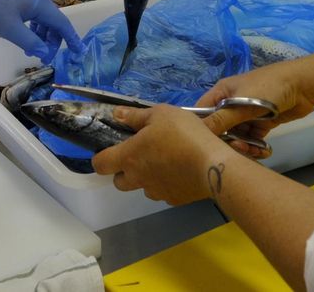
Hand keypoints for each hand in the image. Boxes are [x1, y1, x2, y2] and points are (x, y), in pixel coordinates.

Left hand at [0, 0, 83, 60]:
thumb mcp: (11, 29)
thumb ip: (30, 42)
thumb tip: (45, 52)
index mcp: (40, 4)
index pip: (62, 23)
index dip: (71, 39)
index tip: (79, 51)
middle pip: (53, 23)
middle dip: (52, 41)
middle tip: (44, 58)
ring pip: (42, 20)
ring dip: (41, 36)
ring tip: (32, 51)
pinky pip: (33, 16)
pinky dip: (33, 29)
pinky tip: (24, 39)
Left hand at [91, 105, 235, 204]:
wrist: (213, 165)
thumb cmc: (183, 134)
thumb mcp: (160, 114)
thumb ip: (136, 116)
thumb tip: (116, 114)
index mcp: (129, 157)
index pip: (100, 164)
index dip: (101, 158)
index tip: (110, 151)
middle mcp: (138, 178)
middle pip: (119, 182)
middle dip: (124, 171)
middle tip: (141, 156)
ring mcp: (156, 192)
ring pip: (143, 188)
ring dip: (147, 178)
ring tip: (166, 162)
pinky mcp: (174, 200)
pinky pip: (164, 192)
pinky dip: (167, 184)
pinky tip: (181, 172)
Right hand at [190, 64, 313, 146]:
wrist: (303, 85)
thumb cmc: (267, 89)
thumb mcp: (240, 104)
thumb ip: (220, 120)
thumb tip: (197, 135)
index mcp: (222, 92)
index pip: (202, 112)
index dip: (201, 128)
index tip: (204, 146)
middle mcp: (232, 103)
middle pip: (221, 127)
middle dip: (227, 141)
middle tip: (237, 149)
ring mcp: (248, 113)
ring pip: (238, 135)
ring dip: (243, 145)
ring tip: (252, 152)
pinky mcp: (263, 122)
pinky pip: (253, 137)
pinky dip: (255, 145)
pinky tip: (262, 152)